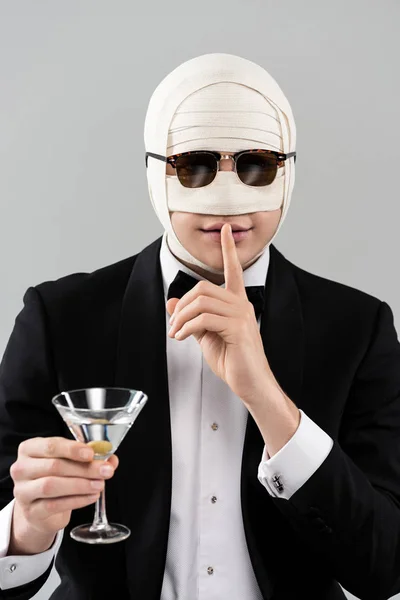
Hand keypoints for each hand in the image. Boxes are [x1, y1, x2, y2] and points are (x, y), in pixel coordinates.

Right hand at [9, 436, 117, 553]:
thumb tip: (111, 459)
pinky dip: (77, 500)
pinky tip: (92, 496)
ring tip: (100, 484)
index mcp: (30, 448)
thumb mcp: (69, 462)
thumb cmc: (56, 476)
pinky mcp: (31, 511)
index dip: (72, 449)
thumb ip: (89, 458)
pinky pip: (55, 505)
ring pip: (52, 486)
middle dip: (84, 468)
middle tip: (106, 471)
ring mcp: (23, 491)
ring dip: (81, 485)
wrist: (41, 507)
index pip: (51, 445)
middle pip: (54, 466)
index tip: (91, 453)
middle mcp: (21, 468)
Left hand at [166, 223, 270, 404]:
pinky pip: (204, 318)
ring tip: (176, 333)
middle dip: (182, 304)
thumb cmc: (234, 361)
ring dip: (181, 318)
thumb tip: (173, 303)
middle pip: (203, 287)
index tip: (225, 229)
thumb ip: (192, 317)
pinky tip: (182, 337)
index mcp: (237, 303)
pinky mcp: (238, 328)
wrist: (251, 384)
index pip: (233, 269)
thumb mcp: (207, 336)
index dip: (228, 249)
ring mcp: (241, 315)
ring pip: (201, 301)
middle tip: (174, 324)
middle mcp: (241, 304)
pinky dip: (187, 328)